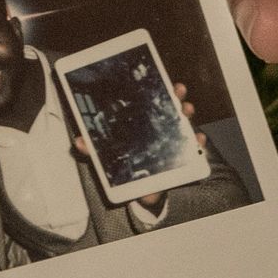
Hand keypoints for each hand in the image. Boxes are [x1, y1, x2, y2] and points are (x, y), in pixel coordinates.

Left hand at [67, 85, 195, 164]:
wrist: (142, 195)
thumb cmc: (124, 174)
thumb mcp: (106, 161)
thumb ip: (93, 152)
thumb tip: (78, 142)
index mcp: (140, 125)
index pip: (148, 102)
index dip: (154, 90)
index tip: (158, 82)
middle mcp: (158, 128)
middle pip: (168, 107)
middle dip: (174, 96)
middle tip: (177, 90)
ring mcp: (172, 140)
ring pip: (182, 122)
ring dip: (186, 114)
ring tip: (187, 110)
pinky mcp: (182, 154)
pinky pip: (192, 145)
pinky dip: (197, 142)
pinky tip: (199, 140)